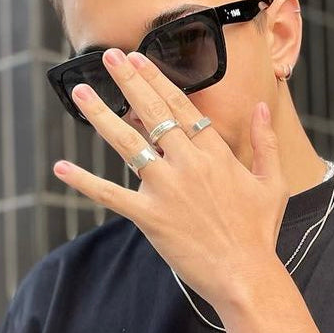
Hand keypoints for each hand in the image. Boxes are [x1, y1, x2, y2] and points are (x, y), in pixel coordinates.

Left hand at [52, 48, 287, 311]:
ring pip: (127, 143)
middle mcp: (188, 164)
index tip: (139, 59)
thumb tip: (261, 107)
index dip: (157, 80)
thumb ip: (266, 142)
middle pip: (153, 113)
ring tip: (81, 93)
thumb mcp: (273, 183)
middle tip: (109, 57)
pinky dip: (84, 183)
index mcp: (215, 153)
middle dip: (129, 81)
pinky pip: (110, 196)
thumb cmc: (259, 232)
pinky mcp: (149, 217)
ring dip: (101, 116)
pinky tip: (61, 168)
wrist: (245, 275)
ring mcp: (166, 189)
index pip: (181, 106)